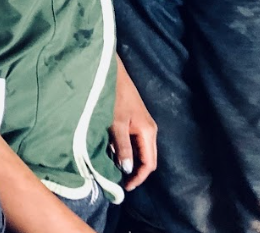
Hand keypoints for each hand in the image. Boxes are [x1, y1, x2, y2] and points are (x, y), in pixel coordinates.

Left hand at [109, 58, 156, 189]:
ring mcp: (141, 125)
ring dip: (128, 160)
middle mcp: (149, 130)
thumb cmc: (114, 96)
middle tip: (119, 181)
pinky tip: (112, 151)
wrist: (110, 72)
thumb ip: (123, 147)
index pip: (149, 163)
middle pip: (147, 158)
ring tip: (113, 168)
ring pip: (139, 150)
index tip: (125, 187)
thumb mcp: (116, 123)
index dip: (139, 177)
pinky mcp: (133, 120)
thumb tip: (127, 170)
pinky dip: (124, 149)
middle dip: (135, 171)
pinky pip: (132, 141)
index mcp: (148, 132)